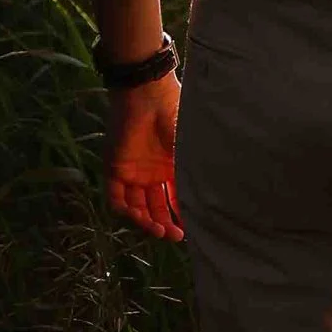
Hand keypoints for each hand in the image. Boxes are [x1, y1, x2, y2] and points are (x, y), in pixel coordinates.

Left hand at [104, 70, 182, 241]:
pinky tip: (139, 218)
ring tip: (160, 230)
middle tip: (176, 236)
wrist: (148, 96)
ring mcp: (133, 171)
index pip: (175, 197)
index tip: (192, 228)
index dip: (182, 214)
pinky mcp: (115, 168)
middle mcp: (152, 172)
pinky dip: (126, 210)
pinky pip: (116, 197)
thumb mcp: (189, 148)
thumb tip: (216, 198)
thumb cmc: (175, 116)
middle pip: (156, 206)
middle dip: (165, 223)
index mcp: (171, 166)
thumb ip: (196, 172)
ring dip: (147, 221)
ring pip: (137, 206)